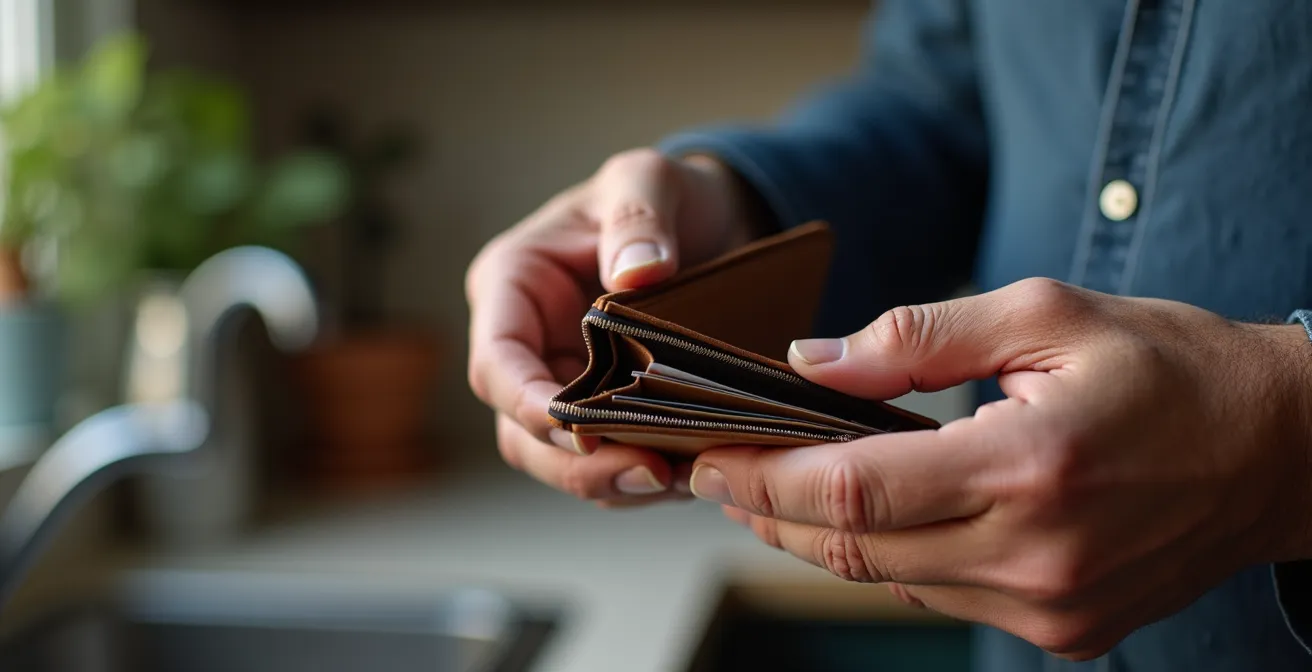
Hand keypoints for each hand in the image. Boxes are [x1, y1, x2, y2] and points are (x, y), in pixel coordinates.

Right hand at [466, 149, 763, 505]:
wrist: (712, 220)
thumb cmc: (664, 194)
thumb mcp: (649, 179)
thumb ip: (638, 217)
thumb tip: (635, 274)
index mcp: (514, 286)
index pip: (496, 363)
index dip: (526, 405)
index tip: (577, 428)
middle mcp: (528, 343)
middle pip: (519, 431)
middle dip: (574, 463)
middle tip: (646, 472)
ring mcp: (563, 383)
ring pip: (559, 460)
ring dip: (608, 481)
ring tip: (671, 481)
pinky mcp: (604, 411)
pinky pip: (608, 461)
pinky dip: (639, 478)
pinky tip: (687, 474)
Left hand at [689, 278, 1311, 657]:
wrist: (1277, 451)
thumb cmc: (1169, 368)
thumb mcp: (1044, 314)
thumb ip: (916, 339)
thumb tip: (811, 360)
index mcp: (1028, 467)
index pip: (853, 491)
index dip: (764, 479)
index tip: (710, 457)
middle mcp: (1035, 556)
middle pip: (854, 549)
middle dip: (770, 513)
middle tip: (722, 474)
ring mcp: (1050, 607)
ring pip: (889, 580)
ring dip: (820, 539)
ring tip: (777, 492)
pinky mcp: (1062, 630)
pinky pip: (940, 597)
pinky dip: (889, 558)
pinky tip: (869, 517)